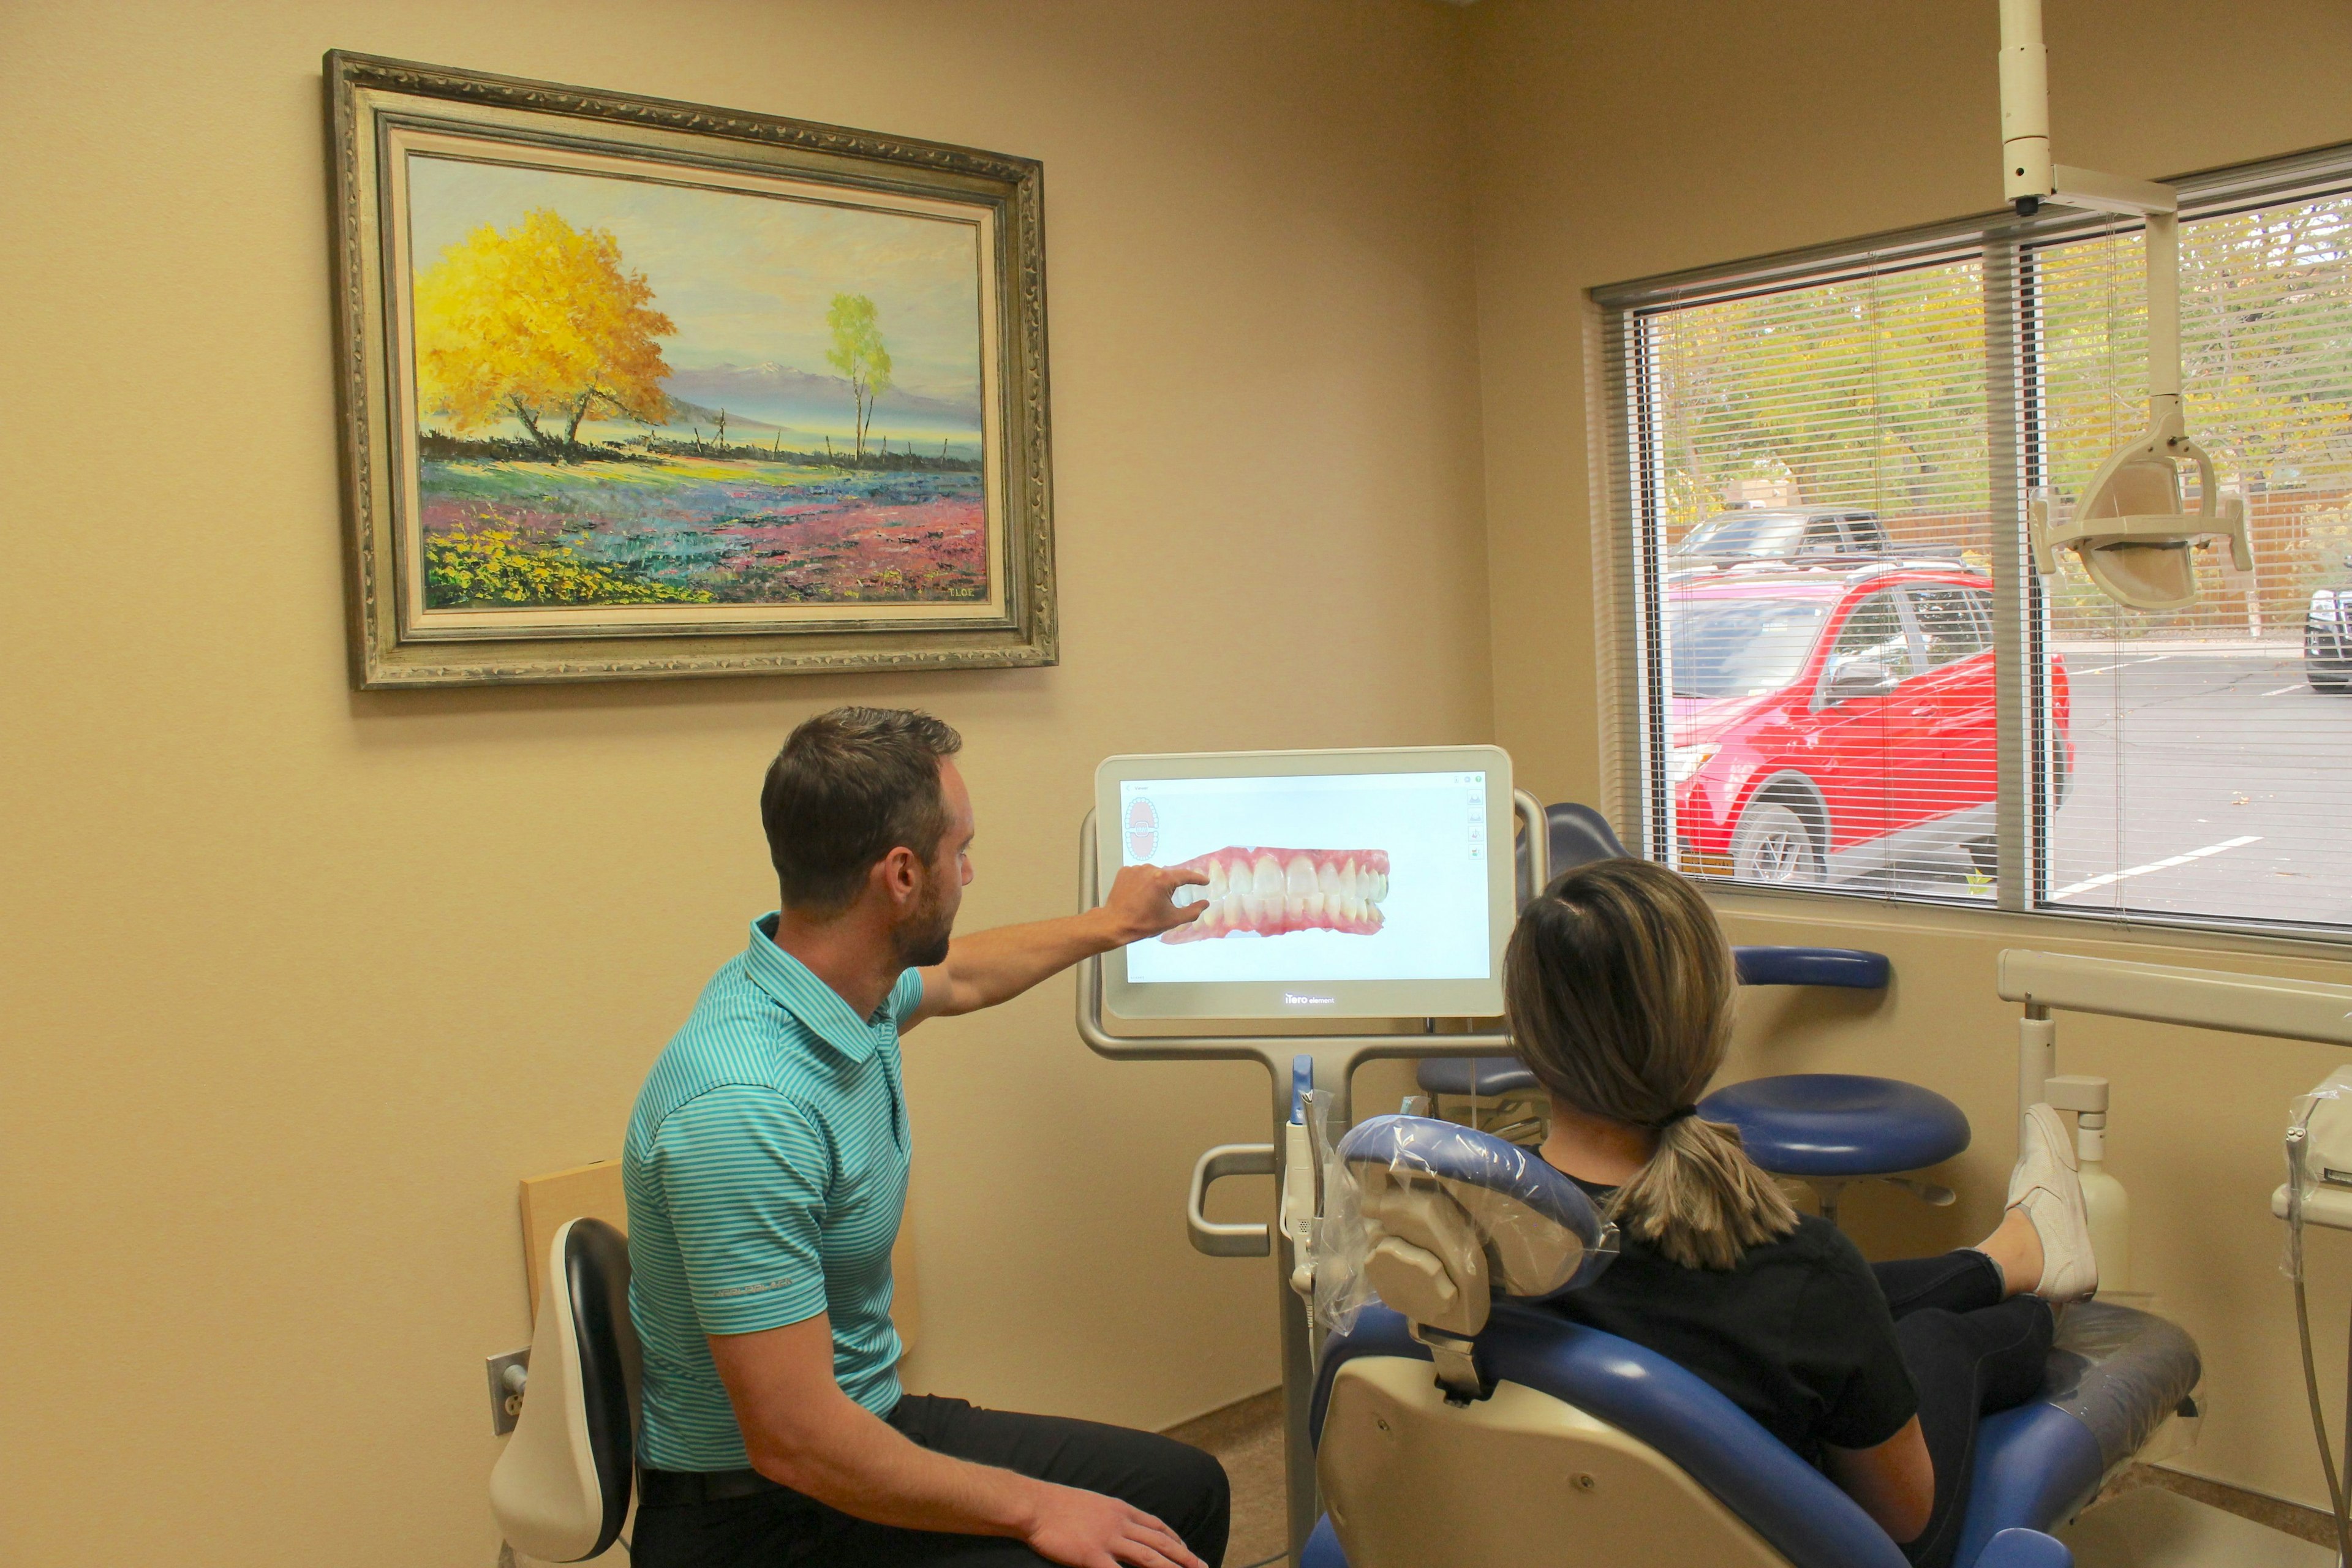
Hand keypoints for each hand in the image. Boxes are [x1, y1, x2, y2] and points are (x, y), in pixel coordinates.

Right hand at [1023, 1482, 1205, 1567]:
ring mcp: (1108, 1539)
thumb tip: (1122, 1526)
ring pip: (1149, 1557)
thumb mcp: (1092, 1503)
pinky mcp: (1092, 1555)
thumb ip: (1110, 1516)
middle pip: (1160, 1542)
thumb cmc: (1058, 1505)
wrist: (1035, 1505)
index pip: (1157, 1526)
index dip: (1175, 1540)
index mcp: (1120, 1509)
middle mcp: (1120, 1523)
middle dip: (1184, 1557)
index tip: (1188, 1551)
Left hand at [1098, 863, 1209, 944]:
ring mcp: (1135, 869)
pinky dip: (1143, 882)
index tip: (1204, 881)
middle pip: (1168, 876)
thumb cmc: (1144, 923)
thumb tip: (1205, 903)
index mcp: (1163, 879)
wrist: (1115, 924)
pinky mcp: (1124, 871)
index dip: (1197, 879)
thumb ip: (1193, 911)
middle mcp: (1150, 869)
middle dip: (1170, 887)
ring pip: (1153, 874)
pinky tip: (1139, 895)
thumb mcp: (1172, 920)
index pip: (1186, 875)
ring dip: (1156, 884)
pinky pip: (1140, 874)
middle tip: (1167, 903)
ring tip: (1150, 901)